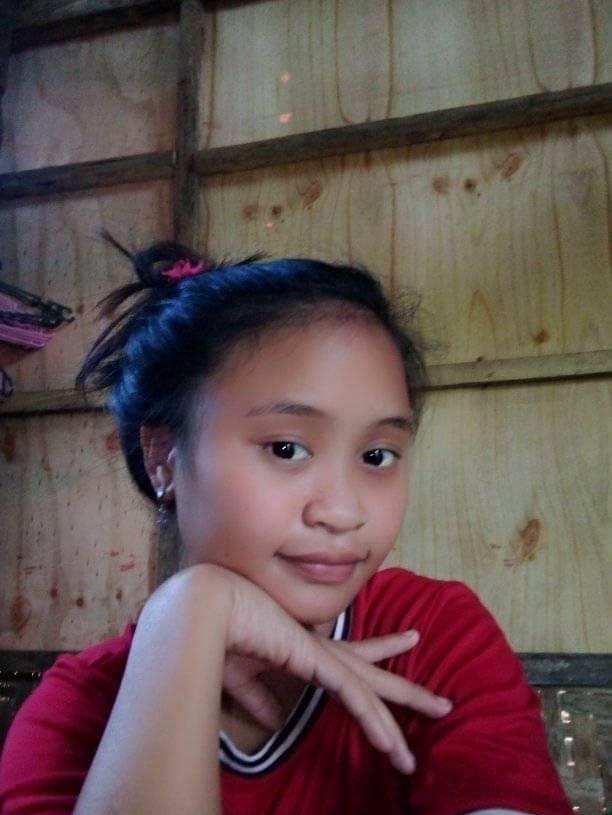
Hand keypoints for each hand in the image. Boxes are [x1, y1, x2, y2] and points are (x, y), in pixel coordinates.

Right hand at [210, 566, 451, 773]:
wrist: (210, 608)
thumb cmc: (221, 635)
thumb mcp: (242, 676)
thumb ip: (260, 699)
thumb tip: (274, 724)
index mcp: (307, 649)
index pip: (354, 655)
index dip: (383, 650)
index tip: (410, 639)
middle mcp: (323, 651)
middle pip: (376, 676)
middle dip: (409, 690)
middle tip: (443, 701)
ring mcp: (323, 657)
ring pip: (373, 692)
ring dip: (399, 720)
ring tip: (434, 730)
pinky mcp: (317, 664)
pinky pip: (354, 698)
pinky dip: (374, 722)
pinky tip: (392, 744)